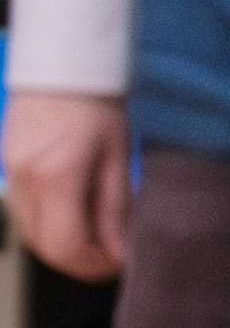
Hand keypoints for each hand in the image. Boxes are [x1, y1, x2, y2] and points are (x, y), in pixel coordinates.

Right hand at [4, 88, 133, 280]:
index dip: (95, 266)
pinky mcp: (6, 168)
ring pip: (30, 234)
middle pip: (44, 248)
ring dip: (62, 245)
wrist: (61, 61)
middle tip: (111, 254)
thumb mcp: (118, 157)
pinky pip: (23, 213)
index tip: (119, 262)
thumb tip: (120, 253)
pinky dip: (47, 224)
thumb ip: (116, 210)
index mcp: (56, 176)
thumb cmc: (95, 102)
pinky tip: (73, 213)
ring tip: (96, 233)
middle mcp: (25, 179)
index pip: (67, 247)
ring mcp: (9, 174)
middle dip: (79, 261)